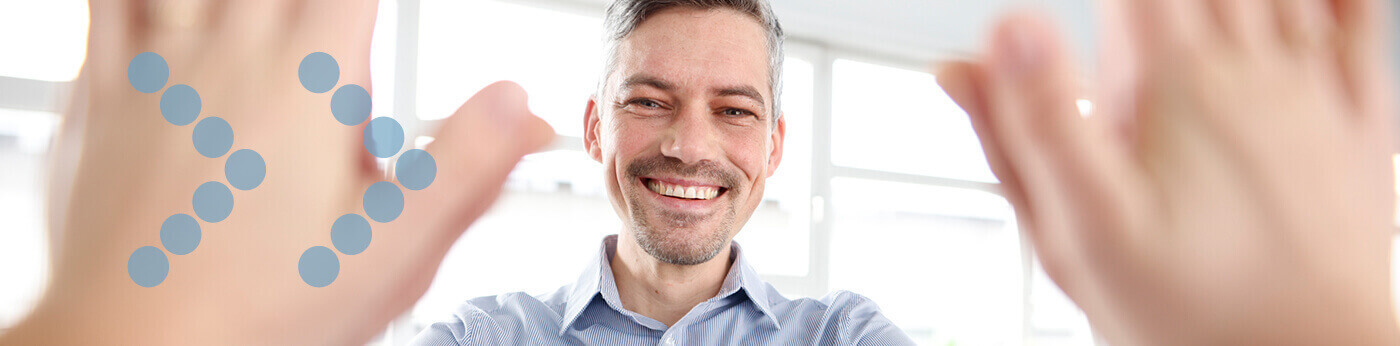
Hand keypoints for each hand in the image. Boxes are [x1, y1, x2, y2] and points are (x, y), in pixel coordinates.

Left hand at [1, 1, 552, 344]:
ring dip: (238, 1)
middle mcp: (228, 52)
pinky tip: (169, 16)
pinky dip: (139, 0)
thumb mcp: (394, 249)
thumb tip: (521, 105)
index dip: (368, 1)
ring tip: (270, 31)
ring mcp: (156, 71)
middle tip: (326, 39)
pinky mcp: (99, 100)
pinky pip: (109, 5)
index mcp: (309, 77)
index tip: (371, 22)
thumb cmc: (261, 313)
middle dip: (311, 2)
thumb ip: (465, 168)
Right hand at [940, 0, 1398, 343]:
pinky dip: (1335, 2)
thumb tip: (1006, 35)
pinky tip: (1310, 2)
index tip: (1074, 13)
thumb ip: (1034, 126)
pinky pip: (1362, 26)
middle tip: (1129, 11)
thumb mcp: (1082, 231)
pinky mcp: (1359, 124)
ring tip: (1200, 7)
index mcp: (1172, 86)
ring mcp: (1312, 93)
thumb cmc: (1198, 315)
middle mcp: (1249, 74)